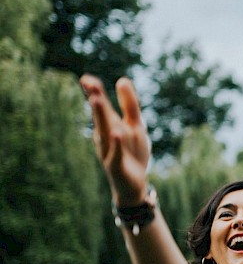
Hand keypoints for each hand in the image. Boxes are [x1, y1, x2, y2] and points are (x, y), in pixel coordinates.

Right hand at [79, 75, 149, 206]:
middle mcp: (106, 137)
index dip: (94, 93)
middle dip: (96, 100)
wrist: (135, 185)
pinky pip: (115, 154)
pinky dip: (115, 144)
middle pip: (101, 116)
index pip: (101, 107)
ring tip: (96, 100)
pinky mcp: (116, 166)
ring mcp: (109, 151)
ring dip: (100, 117)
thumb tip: (122, 79)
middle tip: (89, 84)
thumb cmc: (132, 152)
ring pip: (104, 133)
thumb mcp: (135, 126)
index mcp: (110, 125)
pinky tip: (115, 133)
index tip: (86, 78)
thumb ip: (129, 104)